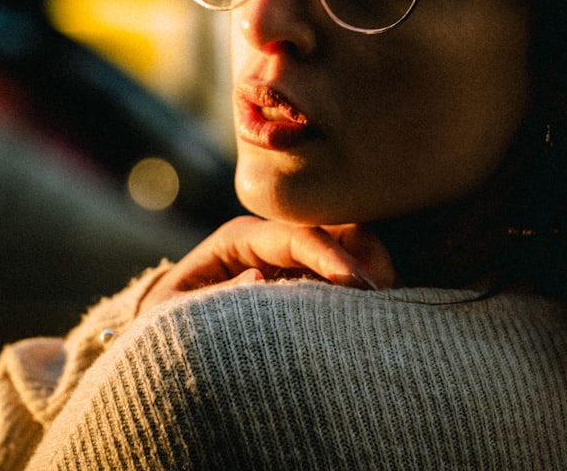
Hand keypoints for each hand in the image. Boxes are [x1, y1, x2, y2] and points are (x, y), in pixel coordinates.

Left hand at [138, 215, 396, 313]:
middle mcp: (275, 241)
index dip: (329, 255)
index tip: (357, 283)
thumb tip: (259, 279)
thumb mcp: (175, 314)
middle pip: (334, 230)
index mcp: (241, 239)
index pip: (295, 235)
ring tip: (397, 304)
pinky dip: (374, 288)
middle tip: (390, 294)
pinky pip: (352, 275)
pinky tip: (392, 312)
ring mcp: (297, 260)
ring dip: (377, 269)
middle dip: (366, 256)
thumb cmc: (170, 323)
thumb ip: (213, 298)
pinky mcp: (313, 282)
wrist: (174, 337)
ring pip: (352, 247)